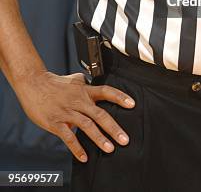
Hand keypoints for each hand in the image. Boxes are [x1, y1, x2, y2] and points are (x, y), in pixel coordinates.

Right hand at [16, 70, 134, 162]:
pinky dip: (77, 148)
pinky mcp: (56, 122)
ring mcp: (68, 112)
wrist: (33, 83)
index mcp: (84, 91)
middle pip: (100, 114)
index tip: (132, 104)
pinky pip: (68, 137)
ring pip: (87, 125)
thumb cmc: (52, 82)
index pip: (106, 91)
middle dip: (113, 128)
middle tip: (125, 139)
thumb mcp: (72, 79)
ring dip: (99, 138)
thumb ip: (83, 82)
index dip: (120, 97)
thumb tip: (89, 80)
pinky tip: (84, 157)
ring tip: (110, 148)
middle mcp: (79, 101)